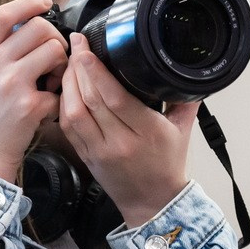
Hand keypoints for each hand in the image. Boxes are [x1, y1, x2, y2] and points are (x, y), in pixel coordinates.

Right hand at [0, 0, 66, 185]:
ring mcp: (10, 84)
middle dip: (55, 40)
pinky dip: (58, 100)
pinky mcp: (28, 106)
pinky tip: (46, 110)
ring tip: (52, 84)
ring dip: (62, 66)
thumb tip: (29, 27)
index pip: (3, 15)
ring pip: (55, 50)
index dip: (28, 3)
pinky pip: (59, 89)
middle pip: (38, 28)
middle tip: (54, 59)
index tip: (45, 3)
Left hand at [56, 33, 195, 226]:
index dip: (96, 70)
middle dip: (78, 68)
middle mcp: (119, 142)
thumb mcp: (183, 130)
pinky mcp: (86, 157)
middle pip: (90, 100)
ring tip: (69, 63)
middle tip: (75, 44)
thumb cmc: (167, 166)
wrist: (152, 203)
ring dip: (67, 84)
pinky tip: (65, 87)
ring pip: (73, 112)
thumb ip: (185, 99)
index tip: (87, 48)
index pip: (114, 97)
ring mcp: (99, 151)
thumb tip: (186, 71)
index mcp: (145, 132)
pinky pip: (68, 127)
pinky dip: (63, 104)